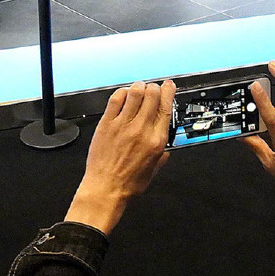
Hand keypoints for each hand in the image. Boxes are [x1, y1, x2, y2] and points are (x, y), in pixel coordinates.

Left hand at [65, 80, 175, 234]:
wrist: (106, 189)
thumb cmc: (127, 184)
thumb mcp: (153, 170)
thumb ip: (161, 157)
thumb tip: (165, 151)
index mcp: (156, 141)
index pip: (166, 107)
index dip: (168, 92)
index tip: (169, 87)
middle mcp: (141, 129)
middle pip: (152, 95)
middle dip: (154, 87)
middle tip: (153, 88)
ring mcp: (123, 125)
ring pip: (135, 93)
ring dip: (139, 86)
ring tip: (139, 88)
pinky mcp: (107, 124)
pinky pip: (115, 99)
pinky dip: (122, 92)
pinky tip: (123, 95)